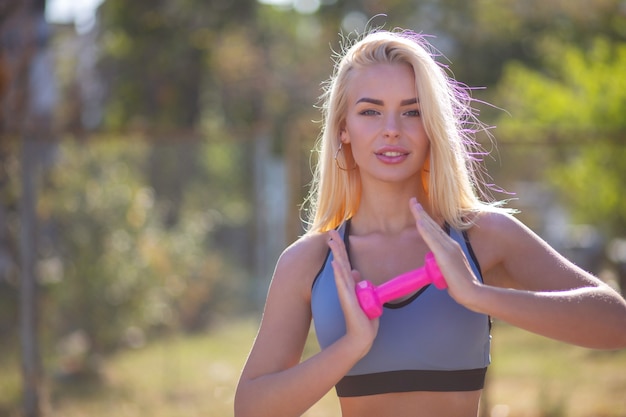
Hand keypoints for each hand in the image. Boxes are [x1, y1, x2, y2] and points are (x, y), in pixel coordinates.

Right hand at [327, 229, 378, 356]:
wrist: (362, 336)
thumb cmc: (363, 318)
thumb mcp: (363, 296)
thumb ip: (358, 284)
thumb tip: (355, 271)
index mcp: (350, 284)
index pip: (344, 262)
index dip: (341, 248)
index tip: (335, 234)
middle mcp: (346, 286)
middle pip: (340, 262)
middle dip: (336, 246)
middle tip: (330, 231)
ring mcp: (346, 293)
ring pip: (340, 269)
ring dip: (336, 254)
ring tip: (331, 241)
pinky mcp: (348, 301)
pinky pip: (342, 284)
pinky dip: (338, 273)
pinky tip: (335, 264)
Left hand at [409, 198, 481, 306]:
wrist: (471, 292)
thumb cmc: (461, 286)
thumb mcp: (449, 272)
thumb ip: (443, 267)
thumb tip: (436, 269)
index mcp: (451, 248)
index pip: (436, 230)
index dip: (426, 220)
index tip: (418, 211)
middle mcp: (450, 245)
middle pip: (433, 226)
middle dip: (421, 212)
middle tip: (412, 201)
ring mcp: (448, 249)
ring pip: (431, 229)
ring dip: (421, 216)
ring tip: (413, 204)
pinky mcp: (444, 255)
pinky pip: (432, 240)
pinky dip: (425, 230)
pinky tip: (419, 221)